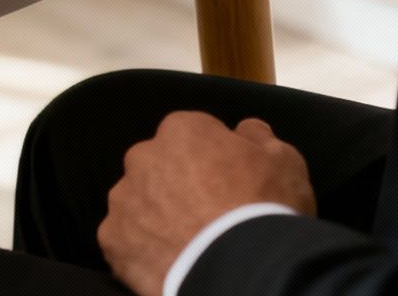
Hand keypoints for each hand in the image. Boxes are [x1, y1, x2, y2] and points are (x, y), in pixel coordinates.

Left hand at [99, 113, 316, 295]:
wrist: (241, 267)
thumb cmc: (265, 206)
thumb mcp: (284, 161)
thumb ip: (259, 137)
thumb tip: (246, 130)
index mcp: (182, 131)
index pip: (192, 136)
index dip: (212, 160)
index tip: (229, 183)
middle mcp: (142, 157)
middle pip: (159, 167)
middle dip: (177, 185)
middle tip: (207, 214)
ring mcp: (123, 199)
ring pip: (138, 203)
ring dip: (156, 217)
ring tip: (189, 242)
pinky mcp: (113, 240)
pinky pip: (126, 240)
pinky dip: (143, 249)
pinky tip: (170, 262)